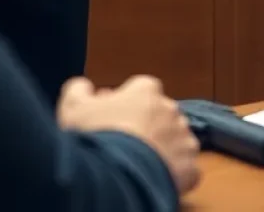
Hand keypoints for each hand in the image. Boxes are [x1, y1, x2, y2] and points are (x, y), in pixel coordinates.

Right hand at [57, 76, 200, 195]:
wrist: (116, 175)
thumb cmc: (96, 137)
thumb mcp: (73, 107)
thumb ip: (79, 90)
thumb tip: (84, 87)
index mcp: (145, 91)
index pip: (142, 88)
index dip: (128, 102)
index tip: (115, 116)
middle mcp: (170, 109)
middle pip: (161, 113)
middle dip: (148, 124)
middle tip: (127, 142)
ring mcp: (183, 138)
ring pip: (177, 139)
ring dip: (164, 148)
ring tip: (142, 162)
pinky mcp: (191, 167)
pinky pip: (188, 167)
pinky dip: (177, 173)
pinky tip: (159, 177)